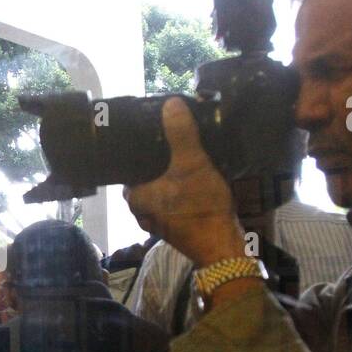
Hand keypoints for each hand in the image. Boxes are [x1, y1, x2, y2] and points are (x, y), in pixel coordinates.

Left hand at [122, 98, 247, 267]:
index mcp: (134, 195)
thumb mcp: (192, 164)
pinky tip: (191, 175)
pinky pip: (171, 198)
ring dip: (169, 172)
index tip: (152, 129)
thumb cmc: (202, 207)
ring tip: (182, 150)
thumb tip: (171, 104)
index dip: (139, 145)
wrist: (223, 247)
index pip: (127, 162)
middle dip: (156, 158)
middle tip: (171, 135)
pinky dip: (178, 187)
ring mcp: (156, 219)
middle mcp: (139, 209)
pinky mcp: (173, 224)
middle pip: (144, 173)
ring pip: (158, 186)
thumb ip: (181, 134)